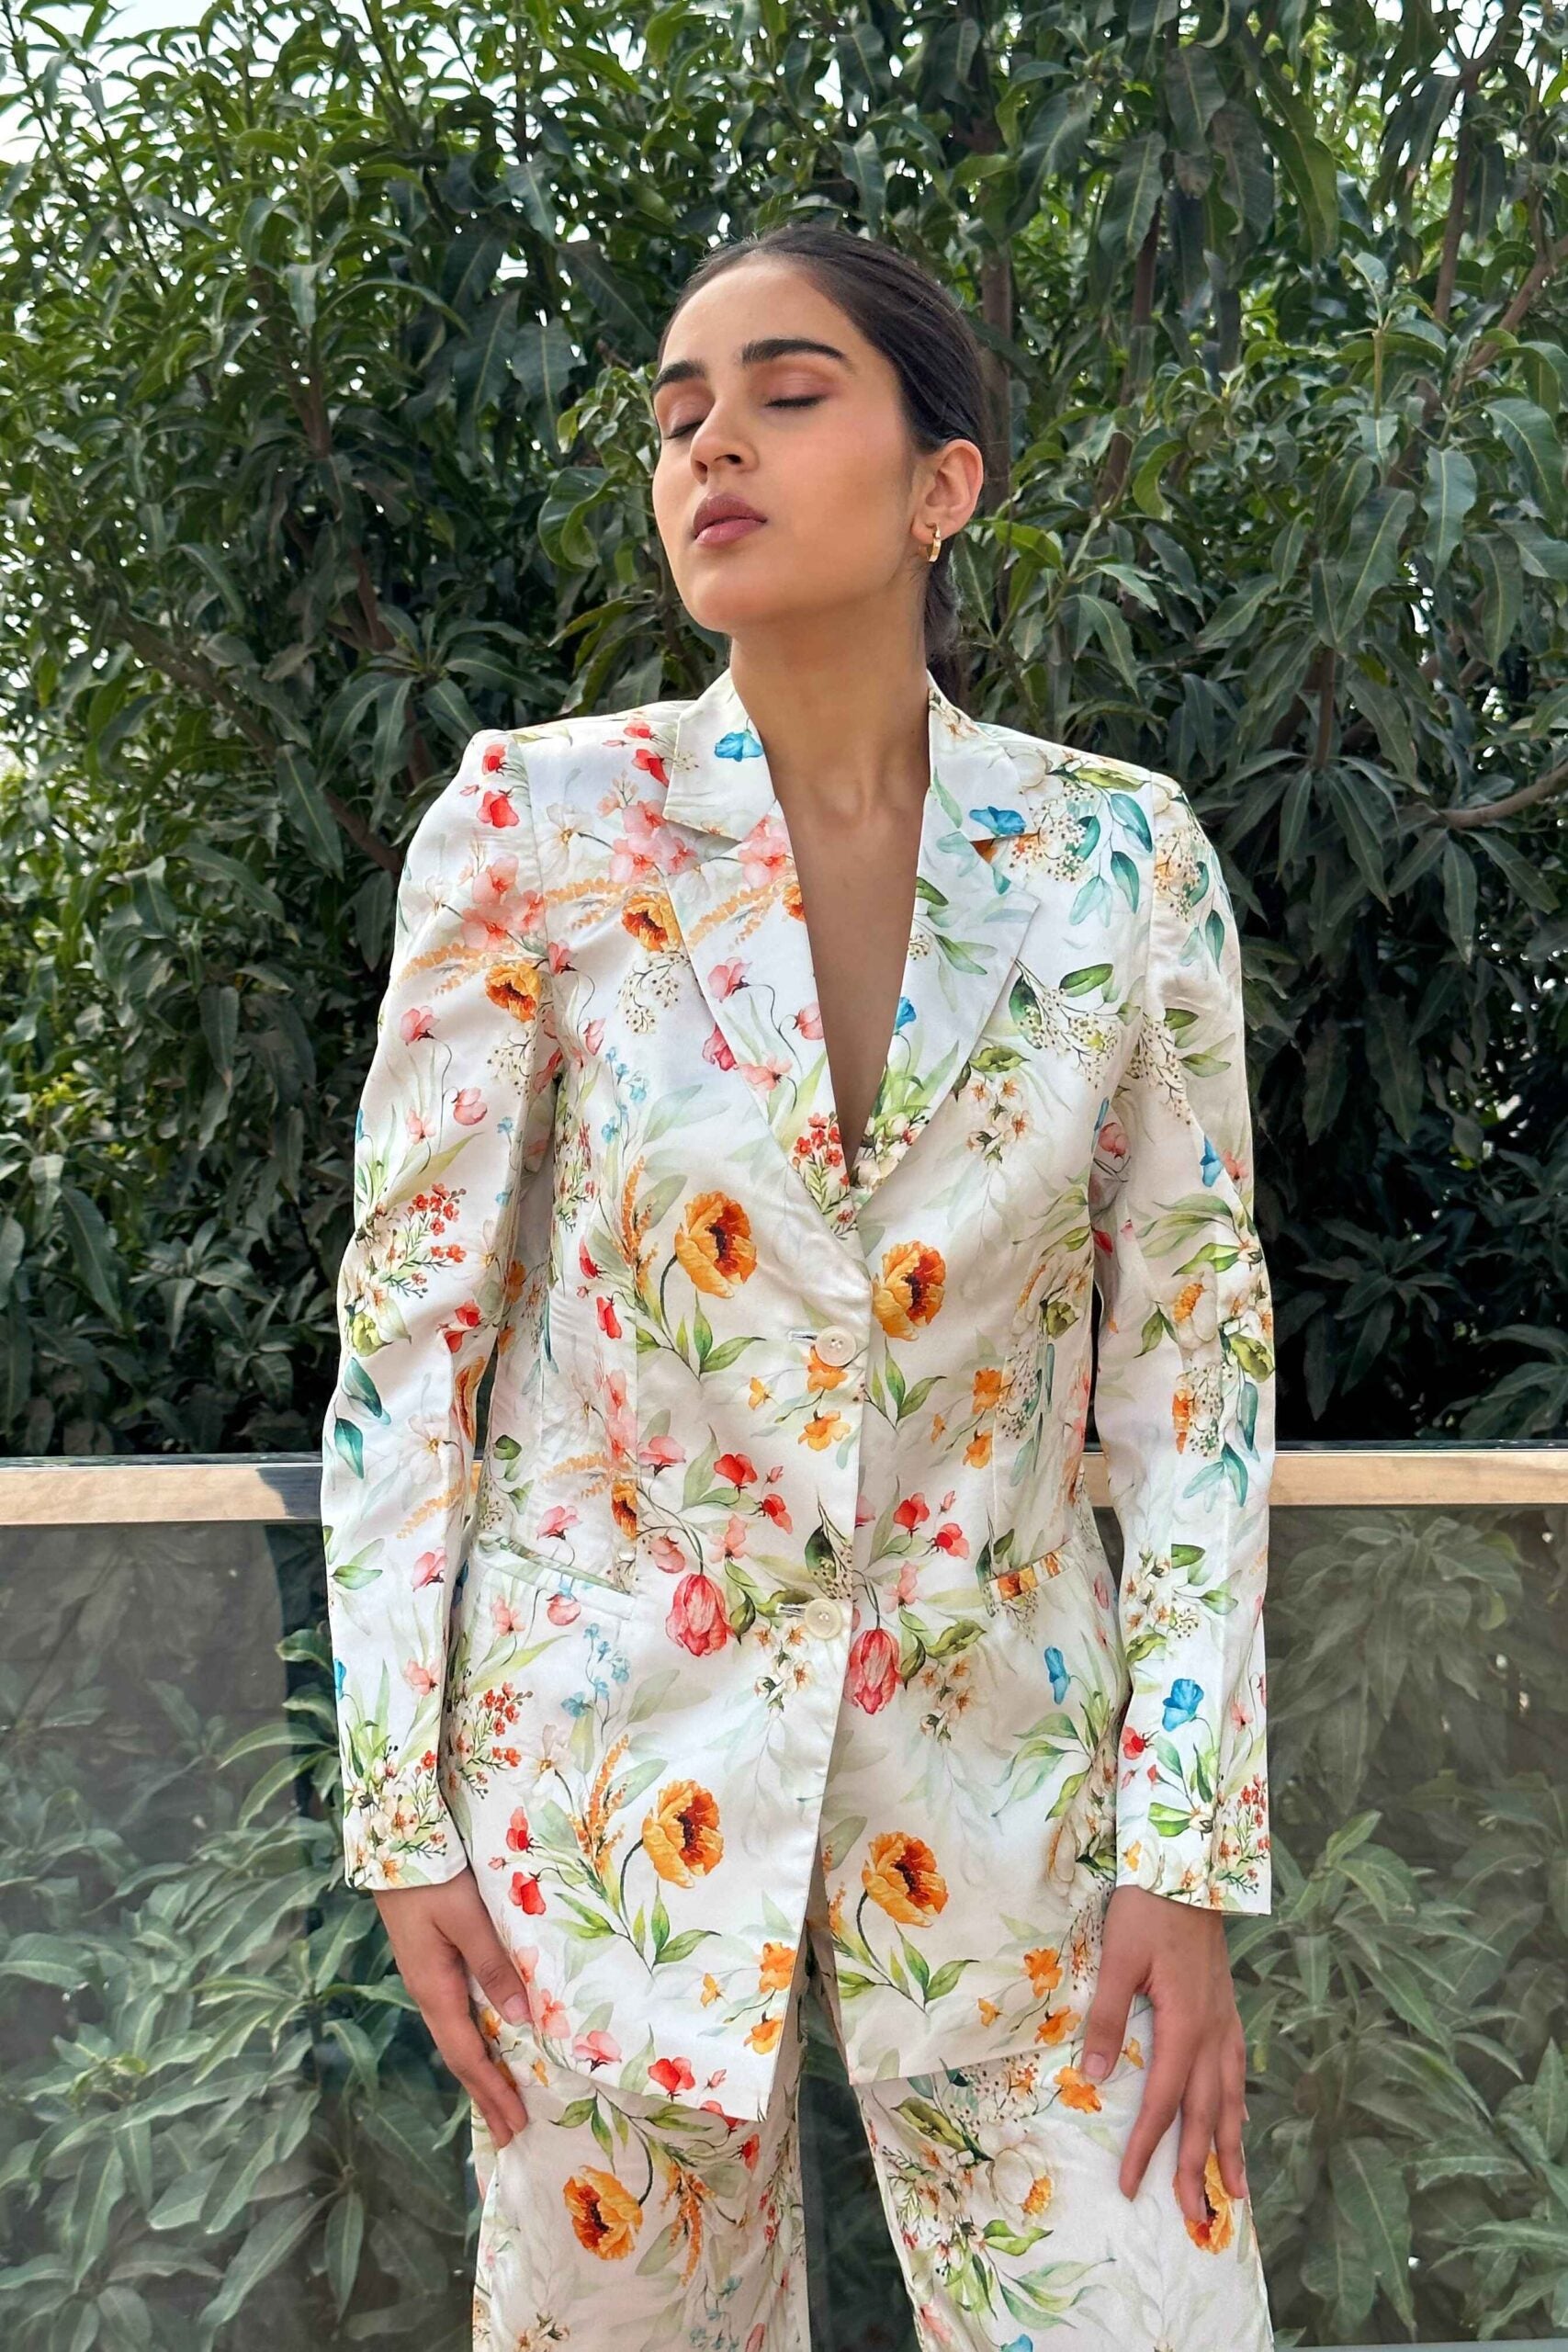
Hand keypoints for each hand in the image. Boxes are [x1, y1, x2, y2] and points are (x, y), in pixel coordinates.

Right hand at [373, 1866, 533, 2148]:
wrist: (393, 1844)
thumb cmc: (434, 1877)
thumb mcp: (468, 1918)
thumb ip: (494, 1964)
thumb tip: (518, 2018)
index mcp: (434, 1988)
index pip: (467, 2054)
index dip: (492, 2090)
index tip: (514, 2124)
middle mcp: (428, 1991)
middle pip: (459, 2055)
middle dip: (485, 2094)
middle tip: (509, 2132)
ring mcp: (427, 1978)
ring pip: (457, 2036)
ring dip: (480, 2071)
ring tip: (501, 2100)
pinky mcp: (431, 1962)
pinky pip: (456, 2015)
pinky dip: (474, 2041)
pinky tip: (487, 2043)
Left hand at [1078, 1884, 1250, 2225]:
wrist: (1190, 1869)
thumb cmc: (1148, 1909)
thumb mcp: (1118, 1958)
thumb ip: (1108, 2016)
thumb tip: (1093, 2074)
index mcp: (1184, 2025)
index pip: (1163, 2101)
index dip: (1148, 2147)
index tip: (1132, 2186)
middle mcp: (1213, 2033)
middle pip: (1206, 2113)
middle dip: (1198, 2167)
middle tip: (1196, 2216)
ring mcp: (1226, 2021)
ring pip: (1232, 2097)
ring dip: (1232, 2146)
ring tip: (1237, 2189)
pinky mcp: (1227, 2009)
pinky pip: (1238, 2071)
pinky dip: (1239, 2105)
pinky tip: (1238, 2118)